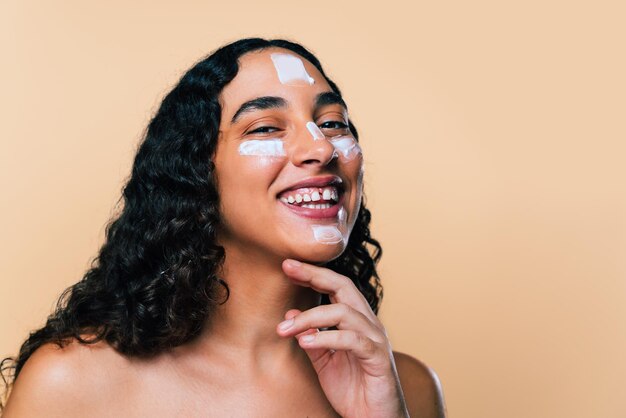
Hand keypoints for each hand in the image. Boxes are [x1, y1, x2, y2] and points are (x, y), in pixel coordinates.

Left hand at [277, 259, 408, 417]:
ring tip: (284, 329)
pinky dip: (326, 338)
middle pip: (344, 286)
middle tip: (287, 268)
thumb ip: (310, 338)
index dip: (312, 274)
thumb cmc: (352, 390)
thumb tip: (290, 314)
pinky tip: (305, 343)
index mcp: (355, 321)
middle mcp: (368, 324)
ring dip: (309, 317)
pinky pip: (353, 340)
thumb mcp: (324, 362)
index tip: (287, 265)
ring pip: (343, 313)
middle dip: (314, 275)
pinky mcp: (378, 358)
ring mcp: (375, 339)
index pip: (335, 287)